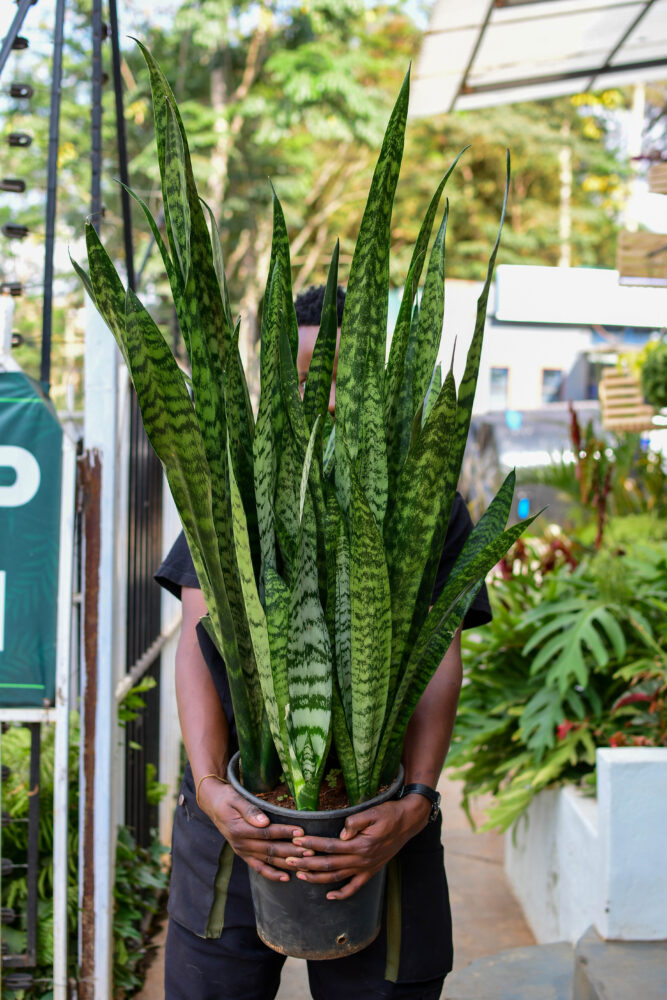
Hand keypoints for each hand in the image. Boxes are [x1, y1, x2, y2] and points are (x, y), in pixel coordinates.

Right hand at [198, 780, 313, 882]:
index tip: (301, 832)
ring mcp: (243, 852)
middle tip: (311, 850)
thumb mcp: (236, 799)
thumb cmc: (228, 799)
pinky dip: (272, 874)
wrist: (213, 805)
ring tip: (305, 864)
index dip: (285, 833)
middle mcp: (241, 844)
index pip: (267, 833)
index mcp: (240, 830)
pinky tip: (286, 878)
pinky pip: (259, 868)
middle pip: (271, 849)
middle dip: (292, 851)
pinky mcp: (244, 855)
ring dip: (287, 864)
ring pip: (268, 860)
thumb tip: (264, 821)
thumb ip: (250, 811)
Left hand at [287, 796, 430, 899]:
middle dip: (307, 863)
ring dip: (318, 878)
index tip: (297, 842)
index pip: (330, 846)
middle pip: (329, 864)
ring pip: (338, 877)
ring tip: (300, 875)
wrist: (408, 822)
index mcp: (360, 845)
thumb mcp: (373, 812)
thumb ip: (356, 822)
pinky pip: (355, 887)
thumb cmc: (389, 813)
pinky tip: (329, 896)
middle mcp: (362, 860)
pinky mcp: (371, 871)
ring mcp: (366, 867)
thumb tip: (341, 834)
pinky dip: (342, 893)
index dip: (312, 844)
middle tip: (289, 861)